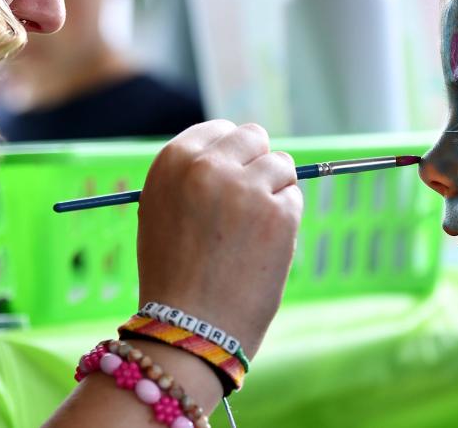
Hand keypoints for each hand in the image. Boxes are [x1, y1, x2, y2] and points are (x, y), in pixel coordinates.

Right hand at [136, 120, 302, 358]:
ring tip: (252, 230)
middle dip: (257, 162)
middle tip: (250, 200)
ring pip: (281, 164)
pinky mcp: (278, 212)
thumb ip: (194, 176)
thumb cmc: (174, 275)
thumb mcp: (163, 211)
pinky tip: (264, 246)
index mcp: (174, 162)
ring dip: (275, 190)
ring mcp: (247, 188)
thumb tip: (236, 154)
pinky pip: (294, 196)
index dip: (231, 152)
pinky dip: (286, 218)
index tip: (234, 172)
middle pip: (254, 136)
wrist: (189, 328)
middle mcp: (209, 166)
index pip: (219, 129)